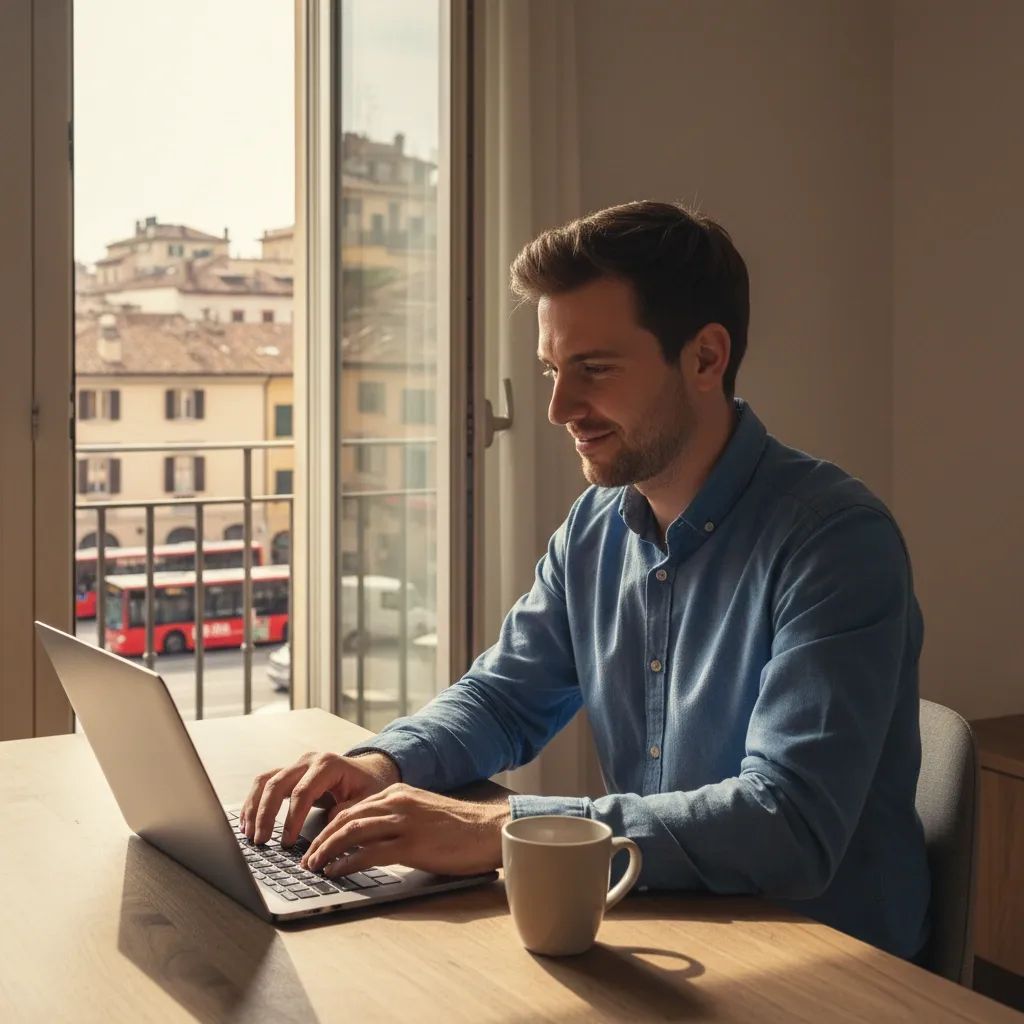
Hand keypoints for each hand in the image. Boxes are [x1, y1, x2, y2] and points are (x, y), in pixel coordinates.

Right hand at [240, 750, 399, 845]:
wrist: (370, 771)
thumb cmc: (369, 786)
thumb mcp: (367, 800)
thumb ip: (348, 812)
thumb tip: (325, 828)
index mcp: (328, 765)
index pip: (303, 792)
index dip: (292, 819)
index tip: (286, 842)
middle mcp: (308, 761)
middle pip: (277, 783)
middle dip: (265, 814)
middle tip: (261, 840)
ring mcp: (297, 765)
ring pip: (265, 781)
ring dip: (253, 807)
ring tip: (248, 834)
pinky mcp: (289, 773)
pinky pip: (264, 784)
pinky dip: (253, 802)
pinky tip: (247, 823)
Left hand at [300, 783, 510, 877]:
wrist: (488, 831)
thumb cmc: (459, 828)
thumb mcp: (423, 813)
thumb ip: (397, 819)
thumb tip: (370, 840)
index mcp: (399, 792)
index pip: (353, 807)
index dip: (330, 827)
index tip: (316, 843)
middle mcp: (398, 802)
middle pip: (346, 817)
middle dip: (321, 839)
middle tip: (307, 857)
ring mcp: (404, 822)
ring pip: (353, 832)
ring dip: (327, 850)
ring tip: (314, 866)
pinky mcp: (412, 844)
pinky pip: (369, 852)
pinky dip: (347, 862)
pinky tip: (336, 872)